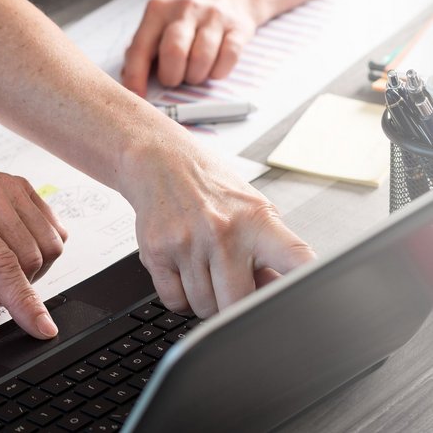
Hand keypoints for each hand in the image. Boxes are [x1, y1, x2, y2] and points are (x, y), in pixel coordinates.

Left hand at [0, 154, 67, 338]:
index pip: (1, 264)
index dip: (25, 303)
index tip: (42, 328)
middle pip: (30, 258)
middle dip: (12, 288)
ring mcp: (6, 185)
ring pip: (49, 244)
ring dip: (28, 270)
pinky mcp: (20, 186)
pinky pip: (52, 227)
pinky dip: (38, 249)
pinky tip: (8, 252)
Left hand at [121, 0, 261, 95]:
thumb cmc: (186, 17)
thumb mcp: (159, 24)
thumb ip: (143, 50)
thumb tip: (131, 83)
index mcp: (158, 10)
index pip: (140, 47)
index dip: (136, 76)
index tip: (137, 96)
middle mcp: (184, 9)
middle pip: (173, 51)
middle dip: (171, 76)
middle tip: (172, 80)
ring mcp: (213, 16)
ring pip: (201, 57)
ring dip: (195, 76)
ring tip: (193, 74)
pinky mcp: (238, 26)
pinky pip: (228, 57)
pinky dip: (218, 72)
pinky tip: (212, 69)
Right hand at [125, 145, 315, 316]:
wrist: (160, 161)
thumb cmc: (211, 187)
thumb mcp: (253, 209)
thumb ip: (269, 252)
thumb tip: (279, 294)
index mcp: (257, 221)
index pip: (296, 260)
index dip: (307, 285)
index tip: (313, 304)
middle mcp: (223, 232)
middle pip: (238, 304)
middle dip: (234, 304)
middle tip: (230, 286)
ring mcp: (187, 243)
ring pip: (203, 307)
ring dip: (205, 300)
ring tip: (204, 272)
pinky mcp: (156, 252)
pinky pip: (174, 302)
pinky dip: (180, 298)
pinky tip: (183, 274)